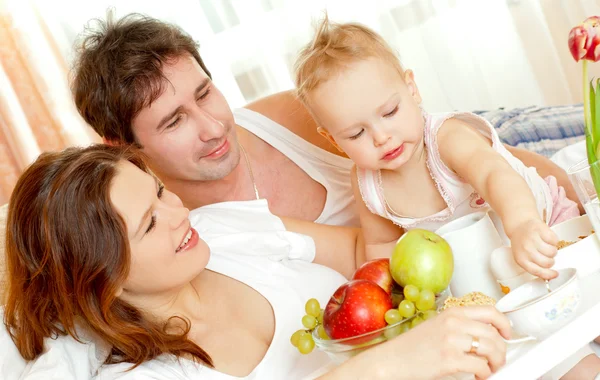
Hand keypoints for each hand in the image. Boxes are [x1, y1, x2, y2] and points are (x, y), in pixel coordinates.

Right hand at [366, 306, 510, 379]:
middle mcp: (454, 323)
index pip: (490, 311)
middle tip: (498, 360)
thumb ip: (458, 326)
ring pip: (491, 349)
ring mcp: (452, 341)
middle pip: (494, 334)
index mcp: (451, 313)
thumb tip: (483, 334)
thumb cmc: (411, 348)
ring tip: (490, 369)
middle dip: (502, 350)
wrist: (392, 360)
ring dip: (496, 363)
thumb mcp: (436, 327)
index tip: (508, 333)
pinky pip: (481, 366)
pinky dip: (485, 373)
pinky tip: (479, 375)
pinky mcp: (451, 359)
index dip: (505, 323)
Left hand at [509, 218, 558, 279]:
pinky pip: (555, 240)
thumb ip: (534, 266)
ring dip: (552, 250)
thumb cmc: (522, 243)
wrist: (519, 226)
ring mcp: (532, 239)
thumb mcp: (523, 257)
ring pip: (553, 252)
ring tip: (545, 245)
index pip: (537, 271)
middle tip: (545, 254)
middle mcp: (526, 250)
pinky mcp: (539, 229)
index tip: (555, 274)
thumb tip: (550, 275)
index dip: (549, 274)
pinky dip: (553, 240)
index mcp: (521, 259)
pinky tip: (546, 238)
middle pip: (548, 263)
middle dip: (550, 260)